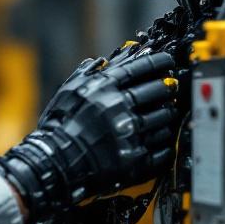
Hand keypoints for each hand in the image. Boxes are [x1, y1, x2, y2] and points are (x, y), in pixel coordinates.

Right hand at [0, 51, 177, 223]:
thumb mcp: (69, 92)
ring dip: (168, 113)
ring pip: (163, 118)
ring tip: (167, 111)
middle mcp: (118, 108)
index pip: (140, 68)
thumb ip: (89, 73)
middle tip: (170, 86)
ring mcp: (128, 134)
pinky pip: (161, 147)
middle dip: (167, 87)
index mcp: (103, 89)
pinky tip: (162, 137)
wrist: (54, 164)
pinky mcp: (134, 159)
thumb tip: (104, 60)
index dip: (158, 62)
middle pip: (156, 90)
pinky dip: (165, 141)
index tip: (167, 61)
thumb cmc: (59, 127)